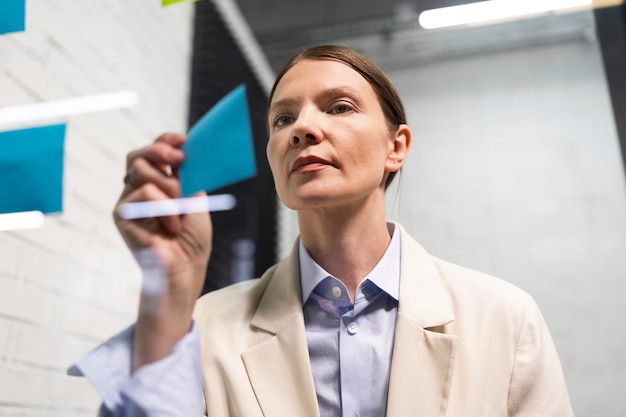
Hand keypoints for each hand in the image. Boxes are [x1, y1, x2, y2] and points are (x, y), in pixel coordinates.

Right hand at [113, 133, 211, 370]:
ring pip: (140, 172)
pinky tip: (172, 227)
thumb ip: (187, 176)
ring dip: (169, 188)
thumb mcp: (195, 200)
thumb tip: (187, 148)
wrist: (185, 269)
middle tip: (179, 158)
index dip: (164, 141)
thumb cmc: (191, 240)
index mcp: (156, 184)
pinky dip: (165, 208)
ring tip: (180, 213)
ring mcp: (127, 202)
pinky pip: (143, 194)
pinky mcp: (121, 216)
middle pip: (136, 156)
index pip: (151, 153)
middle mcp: (137, 190)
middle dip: (160, 151)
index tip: (184, 140)